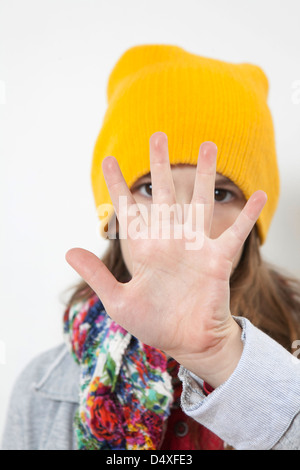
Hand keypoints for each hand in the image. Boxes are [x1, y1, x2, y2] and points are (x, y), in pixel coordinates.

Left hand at [66, 132, 266, 387]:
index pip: (128, 209)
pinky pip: (235, 232)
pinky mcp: (217, 258)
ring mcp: (194, 246)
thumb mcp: (118, 301)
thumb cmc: (153, 324)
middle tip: (159, 135)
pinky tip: (260, 193)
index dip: (119, 185)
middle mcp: (168, 240)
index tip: (110, 160)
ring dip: (205, 174)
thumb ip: (96, 275)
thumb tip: (68, 251)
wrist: (186, 342)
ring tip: (208, 145)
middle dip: (160, 165)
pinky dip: (247, 214)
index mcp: (144, 249)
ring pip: (199, 201)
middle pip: (164, 194)